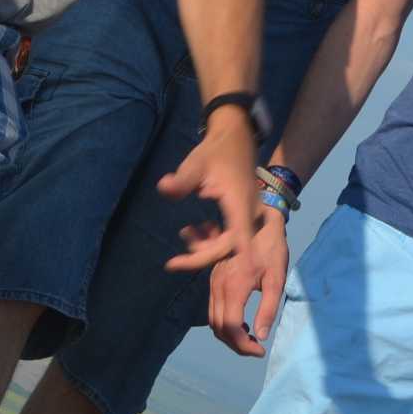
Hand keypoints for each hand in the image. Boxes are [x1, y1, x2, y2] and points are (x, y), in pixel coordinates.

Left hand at [159, 114, 262, 275]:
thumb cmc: (216, 152)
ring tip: (184, 236)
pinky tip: (194, 231)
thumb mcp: (196, 164)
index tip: (232, 275)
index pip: (239, 236)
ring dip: (206, 247)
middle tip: (172, 264)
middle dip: (202, 257)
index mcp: (240, 204)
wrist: (234, 138)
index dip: (235, 256)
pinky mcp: (242, 216)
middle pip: (230, 247)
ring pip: (230, 244)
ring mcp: (247, 216)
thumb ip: (181, 180)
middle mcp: (249, 214)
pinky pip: (230, 237)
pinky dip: (212, 239)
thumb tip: (163, 188)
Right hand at [206, 205, 289, 356]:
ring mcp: (213, 283)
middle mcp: (219, 286)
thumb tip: (261, 336)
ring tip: (250, 339)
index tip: (260, 350)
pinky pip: (213, 310)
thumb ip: (268, 309)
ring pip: (213, 321)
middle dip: (236, 345)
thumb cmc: (271, 250)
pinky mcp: (213, 280)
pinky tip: (242, 324)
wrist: (258, 221)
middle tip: (255, 349)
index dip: (244, 346)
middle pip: (219, 328)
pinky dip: (224, 324)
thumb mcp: (276, 280)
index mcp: (235, 286)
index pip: (232, 328)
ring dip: (229, 336)